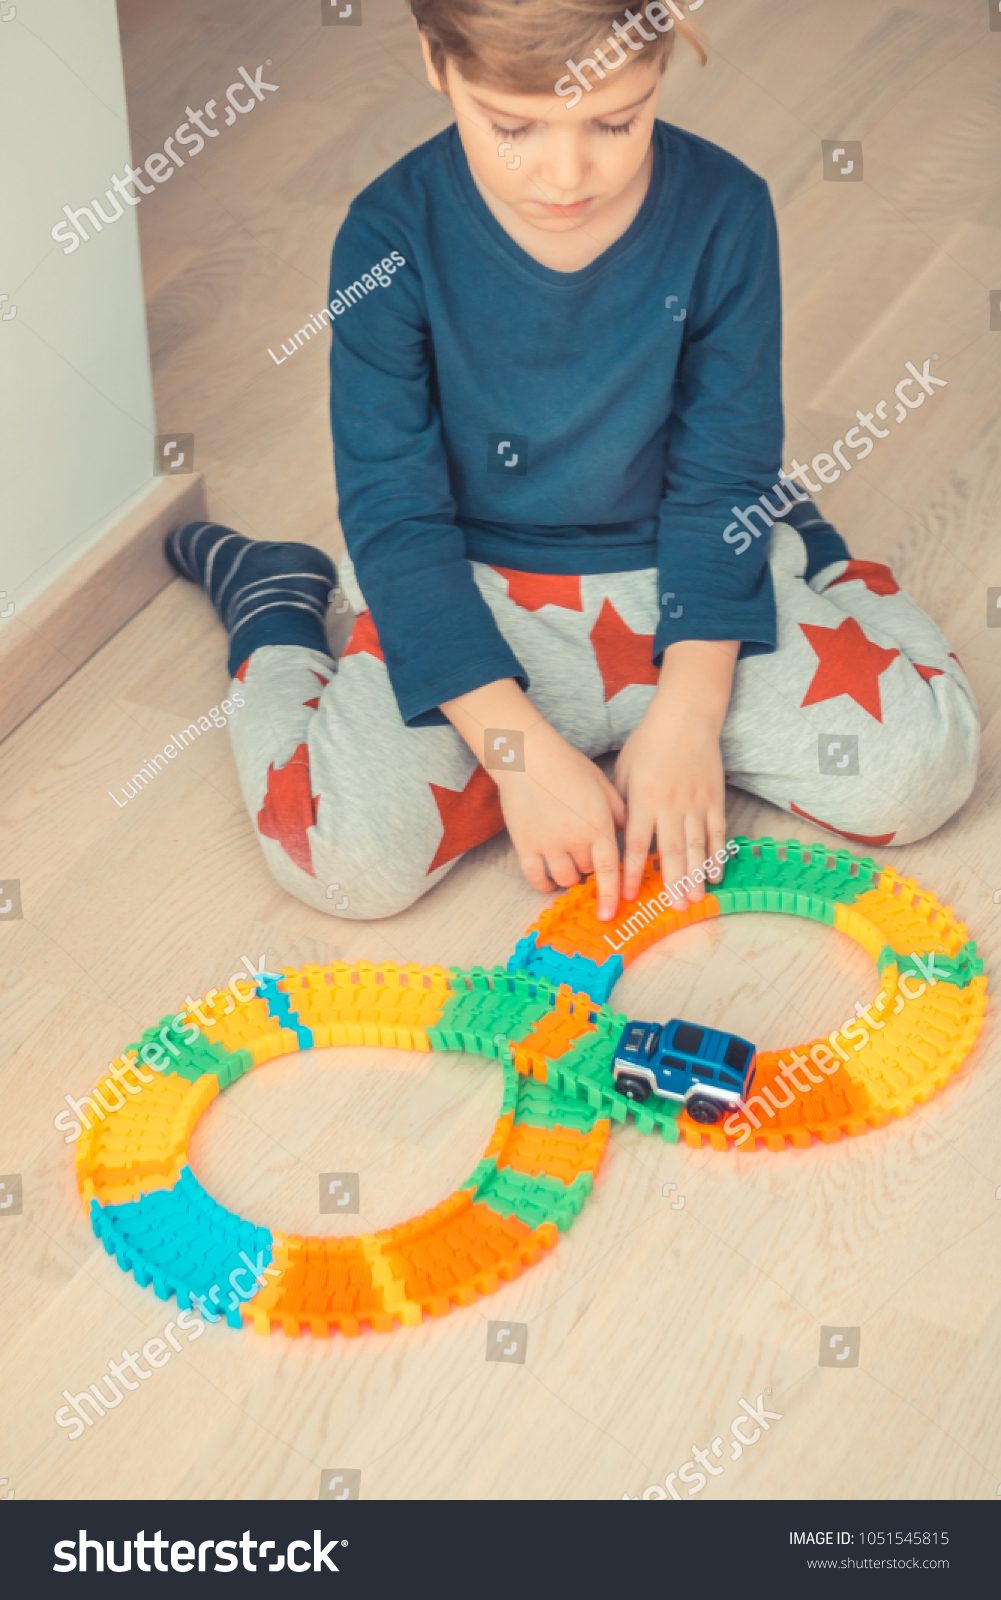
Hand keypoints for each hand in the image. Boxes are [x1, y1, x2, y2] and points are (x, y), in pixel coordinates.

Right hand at [439, 677, 624, 918]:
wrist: (527, 758)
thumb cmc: (568, 766)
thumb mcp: (603, 785)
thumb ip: (619, 812)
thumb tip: (626, 833)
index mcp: (598, 825)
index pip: (609, 871)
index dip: (611, 895)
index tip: (610, 914)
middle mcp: (574, 840)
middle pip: (587, 872)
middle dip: (590, 868)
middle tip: (586, 853)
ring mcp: (547, 845)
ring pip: (564, 878)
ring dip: (570, 876)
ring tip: (568, 861)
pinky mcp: (524, 846)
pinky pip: (535, 878)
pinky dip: (543, 883)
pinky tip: (548, 878)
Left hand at [614, 699, 726, 909]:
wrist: (685, 719)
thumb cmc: (648, 744)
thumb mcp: (623, 772)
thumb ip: (621, 805)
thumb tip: (614, 835)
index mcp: (644, 800)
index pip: (636, 844)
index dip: (632, 872)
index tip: (628, 895)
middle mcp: (670, 806)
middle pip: (670, 852)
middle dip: (672, 883)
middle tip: (674, 910)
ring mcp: (695, 804)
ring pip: (696, 846)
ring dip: (695, 876)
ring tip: (694, 901)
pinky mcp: (714, 799)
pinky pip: (716, 833)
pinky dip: (716, 855)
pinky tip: (714, 875)